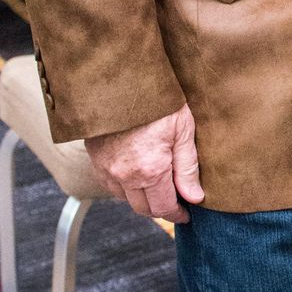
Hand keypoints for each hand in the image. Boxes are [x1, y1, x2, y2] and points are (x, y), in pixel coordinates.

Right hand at [85, 104, 204, 223]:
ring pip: (125, 198)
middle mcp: (125, 175)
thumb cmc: (157, 99)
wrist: (122, 78)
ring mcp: (107, 169)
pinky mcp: (96, 159)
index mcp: (150, 170)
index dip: (177, 213)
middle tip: (175, 202)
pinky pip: (110, 185)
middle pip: (143, 208)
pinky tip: (137, 175)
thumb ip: (188, 167)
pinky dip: (124, 187)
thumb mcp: (182, 129)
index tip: (186, 212)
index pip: (163, 207)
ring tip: (158, 186)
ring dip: (142, 198)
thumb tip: (195, 197)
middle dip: (160, 209)